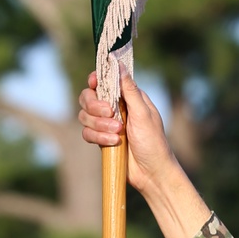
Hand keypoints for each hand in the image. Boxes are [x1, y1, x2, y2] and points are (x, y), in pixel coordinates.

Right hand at [78, 73, 210, 237]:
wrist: (152, 173)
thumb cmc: (153, 142)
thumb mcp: (143, 113)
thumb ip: (130, 90)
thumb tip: (120, 65)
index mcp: (128, 98)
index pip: (105, 81)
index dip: (95, 80)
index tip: (93, 83)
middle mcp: (115, 109)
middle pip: (88, 97)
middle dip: (95, 105)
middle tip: (110, 113)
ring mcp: (106, 124)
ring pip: (85, 115)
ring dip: (99, 124)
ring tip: (117, 133)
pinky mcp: (101, 139)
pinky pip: (87, 133)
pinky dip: (98, 137)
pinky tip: (113, 143)